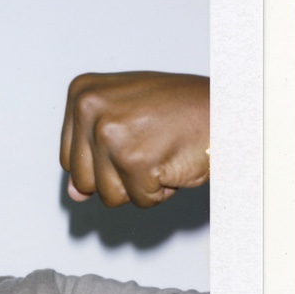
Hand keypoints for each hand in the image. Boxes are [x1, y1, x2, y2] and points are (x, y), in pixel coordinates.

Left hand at [60, 71, 209, 207]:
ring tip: (159, 150)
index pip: (68, 159)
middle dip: (119, 176)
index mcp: (82, 93)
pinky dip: (161, 190)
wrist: (226, 111)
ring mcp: (110, 133)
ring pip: (107, 195)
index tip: (131, 136)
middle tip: (149, 144)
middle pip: (83, 181)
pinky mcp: (134, 159)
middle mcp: (90, 108)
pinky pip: (139, 200)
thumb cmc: (177, 112)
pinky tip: (172, 159)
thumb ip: (90, 154)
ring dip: (139, 185)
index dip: (102, 162)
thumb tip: (73, 194)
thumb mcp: (122, 121)